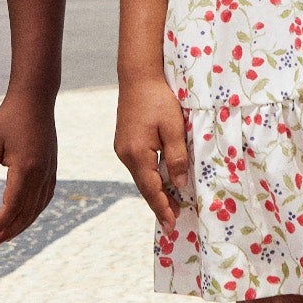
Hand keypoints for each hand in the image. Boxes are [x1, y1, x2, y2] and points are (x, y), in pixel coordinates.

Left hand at [0, 88, 56, 245]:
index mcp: (25, 168)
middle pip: (27, 211)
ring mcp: (50, 171)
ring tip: (7, 234)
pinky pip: (45, 197)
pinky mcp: (52, 167)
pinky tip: (26, 216)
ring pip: (38, 207)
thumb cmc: (11, 117)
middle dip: (11, 230)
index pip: (13, 205)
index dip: (2, 223)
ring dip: (23, 224)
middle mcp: (41, 174)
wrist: (36, 98)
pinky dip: (35, 211)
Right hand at [113, 74, 189, 232]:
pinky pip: (139, 166)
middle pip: (144, 187)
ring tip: (172, 203)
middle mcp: (125, 154)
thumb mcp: (174, 128)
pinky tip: (161, 180)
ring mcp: (122, 148)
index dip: (163, 208)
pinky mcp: (124, 142)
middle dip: (160, 203)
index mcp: (137, 153)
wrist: (138, 76)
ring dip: (156, 191)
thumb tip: (180, 184)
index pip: (152, 189)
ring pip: (141, 177)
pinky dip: (150, 177)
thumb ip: (177, 158)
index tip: (171, 225)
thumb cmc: (159, 99)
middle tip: (175, 219)